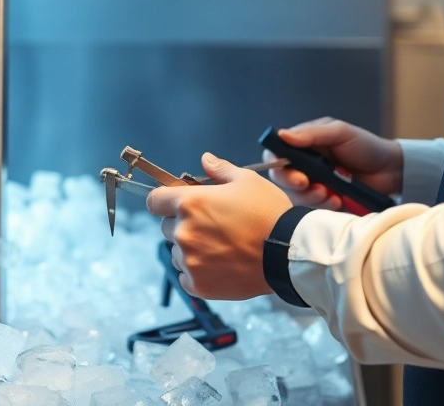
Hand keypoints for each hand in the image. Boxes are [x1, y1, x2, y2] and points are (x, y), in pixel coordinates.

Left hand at [146, 153, 292, 299]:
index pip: (154, 201)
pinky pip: (185, 276)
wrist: (289, 252)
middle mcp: (184, 232)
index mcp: (190, 203)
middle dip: (183, 224)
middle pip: (167, 227)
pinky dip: (197, 272)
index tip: (177, 204)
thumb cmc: (269, 213)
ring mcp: (190, 261)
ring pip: (177, 253)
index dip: (165, 200)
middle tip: (212, 226)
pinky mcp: (198, 284)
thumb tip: (205, 159)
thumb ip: (220, 170)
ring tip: (220, 247)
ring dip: (191, 249)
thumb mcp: (247, 181)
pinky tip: (219, 265)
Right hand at [267, 117, 402, 210]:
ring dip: (310, 197)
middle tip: (309, 184)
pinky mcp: (324, 201)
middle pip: (281, 177)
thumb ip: (311, 134)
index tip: (292, 172)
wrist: (392, 172)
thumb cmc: (366, 146)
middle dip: (293, 183)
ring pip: (296, 195)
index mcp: (304, 144)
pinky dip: (323, 206)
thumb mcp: (340, 133)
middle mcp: (304, 165)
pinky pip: (313, 208)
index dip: (277, 163)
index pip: (276, 153)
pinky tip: (338, 200)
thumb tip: (282, 135)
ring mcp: (314, 184)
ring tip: (329, 193)